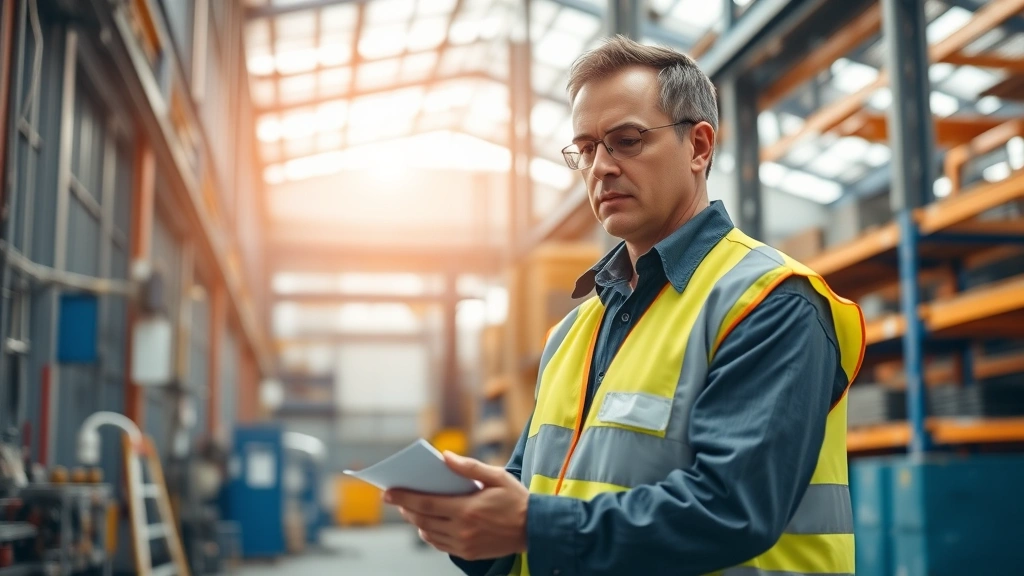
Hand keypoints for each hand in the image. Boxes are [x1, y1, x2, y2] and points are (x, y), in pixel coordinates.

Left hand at [385, 451, 528, 560]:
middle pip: (423, 520)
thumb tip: (445, 457)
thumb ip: (469, 467)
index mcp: (467, 509)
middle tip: (394, 498)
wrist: (535, 529)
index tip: (387, 491)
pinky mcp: (468, 553)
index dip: (404, 497)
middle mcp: (463, 530)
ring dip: (416, 521)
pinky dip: (429, 534)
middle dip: (406, 508)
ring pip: (429, 534)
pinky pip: (440, 545)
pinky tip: (428, 524)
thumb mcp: (497, 476)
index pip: (426, 503)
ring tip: (410, 509)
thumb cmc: (516, 499)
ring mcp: (464, 544)